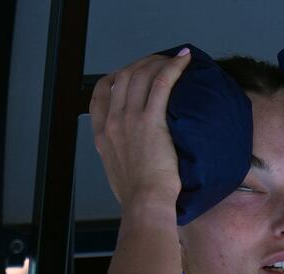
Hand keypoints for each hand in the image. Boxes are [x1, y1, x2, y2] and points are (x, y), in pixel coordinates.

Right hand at [90, 49, 191, 208]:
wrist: (145, 203)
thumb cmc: (137, 197)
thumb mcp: (117, 173)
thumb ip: (120, 157)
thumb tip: (132, 155)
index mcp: (102, 135)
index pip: (100, 94)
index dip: (114, 77)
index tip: (128, 73)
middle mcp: (112, 122)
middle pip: (122, 78)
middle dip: (140, 64)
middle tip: (158, 63)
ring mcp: (130, 119)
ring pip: (141, 76)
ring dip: (158, 62)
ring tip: (174, 59)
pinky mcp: (152, 121)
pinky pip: (162, 83)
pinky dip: (173, 67)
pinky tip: (184, 60)